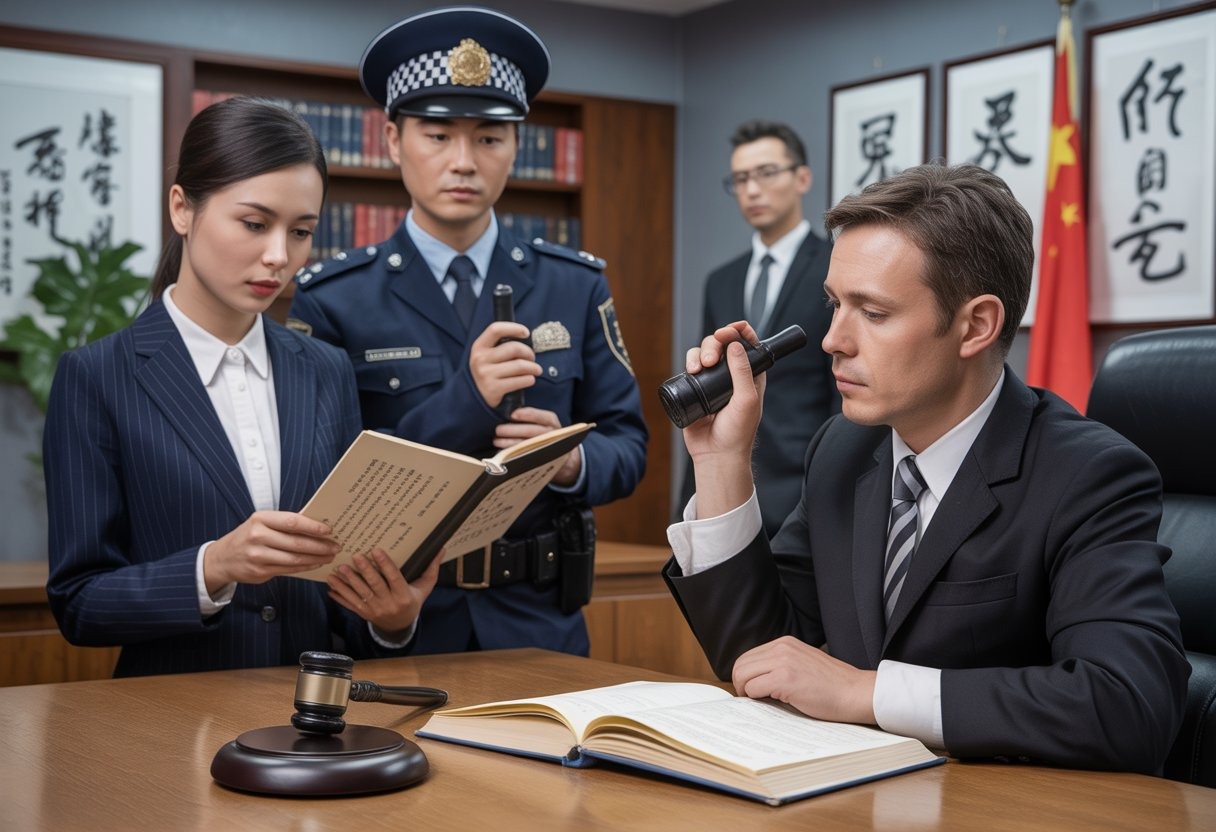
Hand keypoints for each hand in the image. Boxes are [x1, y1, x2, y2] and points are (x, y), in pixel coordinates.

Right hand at [204, 511, 339, 593]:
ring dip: (316, 558)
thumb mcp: (261, 523)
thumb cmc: (248, 537)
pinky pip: (288, 569)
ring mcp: (258, 555)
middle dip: (320, 545)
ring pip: (294, 558)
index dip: (312, 526)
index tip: (329, 530)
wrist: (222, 558)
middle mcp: (258, 536)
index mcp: (260, 519)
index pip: (292, 521)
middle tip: (335, 546)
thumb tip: (316, 526)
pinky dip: (305, 567)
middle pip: (296, 542)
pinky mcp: (260, 571)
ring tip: (329, 556)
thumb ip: (284, 524)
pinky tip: (315, 564)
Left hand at [327, 548, 439, 637]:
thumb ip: (431, 569)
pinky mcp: (363, 614)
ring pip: (359, 595)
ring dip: (348, 582)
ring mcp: (374, 610)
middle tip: (356, 556)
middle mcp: (388, 604)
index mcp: (404, 596)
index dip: (385, 564)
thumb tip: (441, 549)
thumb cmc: (413, 602)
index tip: (376, 551)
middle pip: (374, 585)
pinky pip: (350, 604)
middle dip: (364, 571)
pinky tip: (331, 586)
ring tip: (339, 569)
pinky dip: (339, 596)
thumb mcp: (425, 587)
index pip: (393, 578)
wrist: (400, 627)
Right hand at [469, 321, 539, 407]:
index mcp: (479, 347)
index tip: (526, 332)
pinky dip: (530, 379)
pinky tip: (530, 380)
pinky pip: (520, 381)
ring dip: (533, 367)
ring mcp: (486, 374)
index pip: (496, 329)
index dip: (513, 328)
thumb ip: (500, 346)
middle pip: (514, 348)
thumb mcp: (486, 356)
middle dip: (529, 352)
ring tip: (536, 370)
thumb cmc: (487, 372)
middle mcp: (480, 359)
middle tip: (532, 358)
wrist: (474, 397)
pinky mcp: (493, 389)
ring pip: (520, 365)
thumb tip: (524, 338)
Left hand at [494, 407, 580, 484]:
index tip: (512, 414)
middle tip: (498, 429)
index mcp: (551, 421)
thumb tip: (504, 413)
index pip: (540, 416)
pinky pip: (527, 458)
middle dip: (513, 430)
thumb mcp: (542, 423)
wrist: (562, 457)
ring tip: (496, 441)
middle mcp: (552, 434)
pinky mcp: (543, 461)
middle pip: (532, 431)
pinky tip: (502, 454)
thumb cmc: (543, 434)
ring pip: (528, 446)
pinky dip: (513, 456)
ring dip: (510, 443)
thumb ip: (528, 418)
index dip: (527, 414)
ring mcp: (548, 448)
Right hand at [682, 321, 764, 517]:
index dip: (738, 331)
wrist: (716, 454)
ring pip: (703, 352)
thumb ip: (743, 371)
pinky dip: (689, 362)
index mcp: (750, 374)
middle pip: (721, 343)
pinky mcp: (694, 388)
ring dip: (699, 352)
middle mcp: (731, 374)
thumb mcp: (747, 400)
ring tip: (698, 367)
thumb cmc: (738, 432)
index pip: (746, 343)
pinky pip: (689, 366)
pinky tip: (690, 370)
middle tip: (710, 357)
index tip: (728, 331)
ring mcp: (712, 380)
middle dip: (714, 343)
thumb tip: (735, 344)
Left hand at [732, 636, 877, 724]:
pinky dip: (755, 698)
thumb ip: (780, 665)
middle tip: (750, 699)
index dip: (745, 676)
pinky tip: (769, 702)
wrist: (855, 692)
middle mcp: (782, 648)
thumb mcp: (802, 664)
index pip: (748, 657)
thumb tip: (753, 682)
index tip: (751, 690)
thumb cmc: (832, 685)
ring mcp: (783, 662)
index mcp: (785, 643)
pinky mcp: (785, 679)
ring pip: (742, 675)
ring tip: (758, 701)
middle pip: (740, 665)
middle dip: (740, 684)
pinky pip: (754, 688)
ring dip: (745, 691)